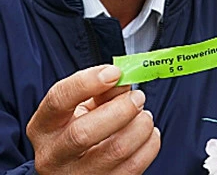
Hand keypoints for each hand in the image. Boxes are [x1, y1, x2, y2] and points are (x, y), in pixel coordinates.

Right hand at [26, 65, 160, 174]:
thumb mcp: (83, 107)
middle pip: (84, 133)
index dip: (88, 82)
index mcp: (44, 127)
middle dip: (121, 109)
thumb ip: (101, 91)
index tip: (115, 73)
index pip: (58, 101)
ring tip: (144, 116)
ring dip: (140, 126)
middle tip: (138, 97)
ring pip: (116, 150)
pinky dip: (149, 144)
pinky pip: (135, 165)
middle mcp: (54, 156)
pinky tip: (146, 134)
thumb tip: (123, 81)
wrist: (78, 167)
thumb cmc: (83, 127)